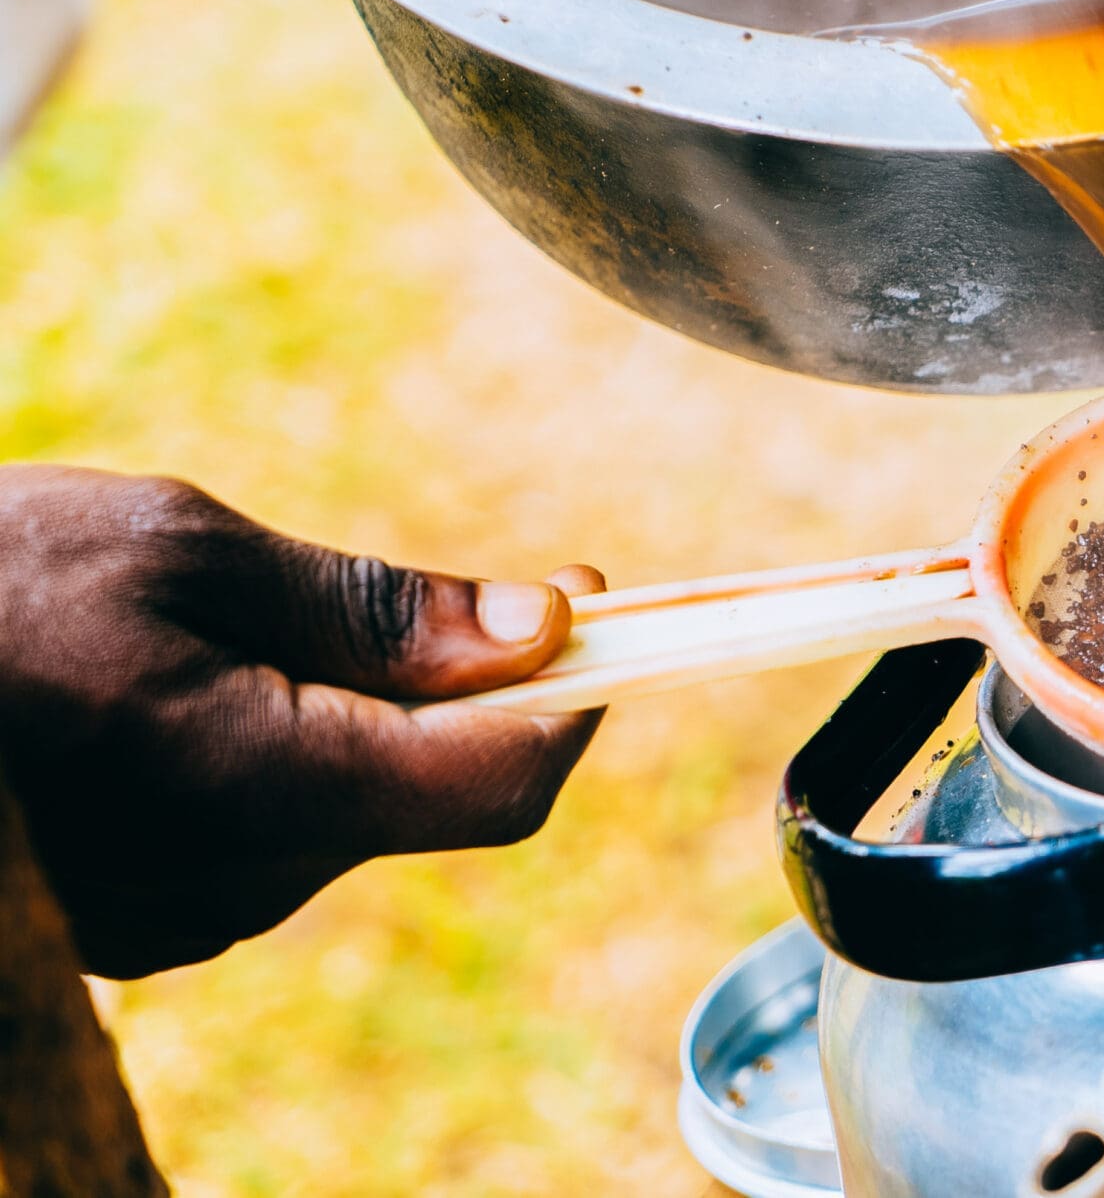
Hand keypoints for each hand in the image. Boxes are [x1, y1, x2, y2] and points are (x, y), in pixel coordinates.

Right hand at [0, 465, 602, 976]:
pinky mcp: (131, 927)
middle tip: (459, 596)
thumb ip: (373, 607)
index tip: (598, 609)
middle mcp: (231, 881)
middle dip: (466, 697)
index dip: (579, 697)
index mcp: (257, 783)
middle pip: (433, 796)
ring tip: (248, 633)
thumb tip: (542, 630)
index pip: (503, 782)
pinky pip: (267, 842)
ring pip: (353, 815)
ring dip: (363, 723)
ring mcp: (177, 919)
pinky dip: (281, 760)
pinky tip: (190, 696)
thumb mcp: (181, 549)